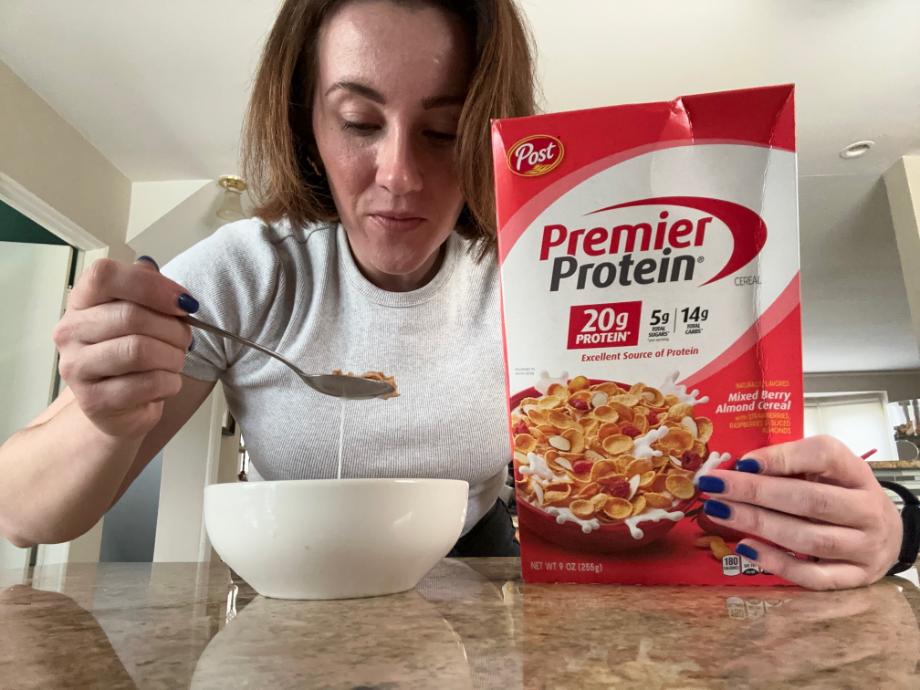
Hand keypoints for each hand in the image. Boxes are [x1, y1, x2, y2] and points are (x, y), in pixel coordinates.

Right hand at [53, 257, 196, 437]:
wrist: (118, 404)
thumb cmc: (132, 353)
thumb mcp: (142, 315)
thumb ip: (153, 294)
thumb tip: (177, 294)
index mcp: (81, 301)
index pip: (104, 276)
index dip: (151, 285)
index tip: (183, 302)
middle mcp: (70, 332)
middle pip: (131, 316)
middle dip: (173, 329)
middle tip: (185, 339)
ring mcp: (77, 367)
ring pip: (140, 351)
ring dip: (173, 356)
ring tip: (175, 361)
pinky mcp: (94, 400)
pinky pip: (148, 383)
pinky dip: (170, 382)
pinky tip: (166, 382)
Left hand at [697, 435, 902, 588]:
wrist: (885, 534)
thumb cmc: (839, 494)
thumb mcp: (823, 471)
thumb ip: (788, 466)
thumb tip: (736, 469)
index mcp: (856, 472)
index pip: (824, 456)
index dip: (781, 458)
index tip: (741, 462)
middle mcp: (867, 509)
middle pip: (811, 500)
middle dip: (756, 493)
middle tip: (714, 487)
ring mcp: (866, 547)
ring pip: (810, 539)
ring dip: (759, 525)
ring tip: (719, 513)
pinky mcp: (857, 578)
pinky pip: (814, 576)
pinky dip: (777, 563)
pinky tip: (745, 548)